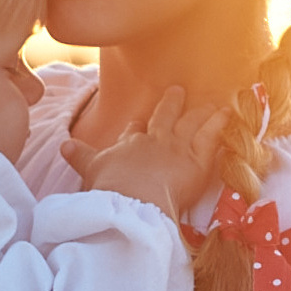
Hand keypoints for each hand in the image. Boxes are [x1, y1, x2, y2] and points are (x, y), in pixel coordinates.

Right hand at [63, 87, 228, 220]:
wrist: (131, 199)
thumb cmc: (109, 189)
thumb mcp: (89, 171)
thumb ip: (80, 157)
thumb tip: (63, 146)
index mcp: (128, 145)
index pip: (133, 131)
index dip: (137, 126)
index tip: (139, 121)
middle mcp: (153, 141)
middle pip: (163, 118)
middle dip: (170, 104)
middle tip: (178, 91)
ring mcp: (176, 148)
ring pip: (191, 124)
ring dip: (200, 112)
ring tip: (211, 102)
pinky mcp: (196, 160)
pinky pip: (211, 137)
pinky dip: (219, 124)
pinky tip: (228, 113)